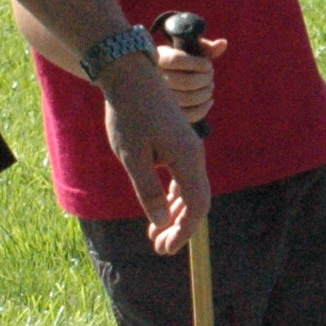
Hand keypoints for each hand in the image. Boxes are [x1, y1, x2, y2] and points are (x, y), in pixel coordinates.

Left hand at [98, 55, 210, 255]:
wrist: (131, 76)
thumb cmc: (129, 115)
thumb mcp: (132, 157)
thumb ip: (148, 191)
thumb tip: (161, 223)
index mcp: (187, 158)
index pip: (196, 205)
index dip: (183, 231)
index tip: (165, 249)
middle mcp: (194, 154)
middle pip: (197, 200)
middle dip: (180, 227)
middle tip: (158, 247)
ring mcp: (188, 148)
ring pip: (191, 189)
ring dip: (176, 213)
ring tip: (155, 233)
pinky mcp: (179, 143)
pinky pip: (184, 176)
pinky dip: (174, 196)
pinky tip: (161, 207)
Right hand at [157, 34, 227, 125]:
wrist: (156, 81)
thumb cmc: (177, 62)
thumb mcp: (186, 50)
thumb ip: (204, 47)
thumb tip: (223, 43)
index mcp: (158, 59)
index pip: (177, 60)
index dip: (198, 63)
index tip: (207, 64)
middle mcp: (155, 79)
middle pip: (186, 81)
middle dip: (206, 78)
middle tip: (210, 74)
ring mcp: (159, 99)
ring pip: (188, 98)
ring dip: (206, 92)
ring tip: (210, 86)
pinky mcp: (166, 115)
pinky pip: (188, 115)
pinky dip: (204, 108)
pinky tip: (209, 101)